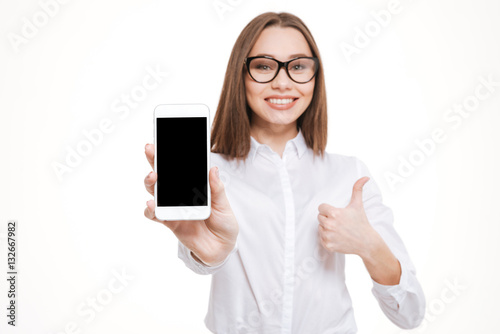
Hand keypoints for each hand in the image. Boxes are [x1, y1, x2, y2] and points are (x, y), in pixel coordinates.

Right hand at [143, 143, 238, 265]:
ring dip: (151, 182)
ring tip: (153, 176)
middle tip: (151, 149)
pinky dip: (151, 209)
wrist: (222, 248)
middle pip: (164, 174)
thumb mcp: (224, 204)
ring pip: (155, 191)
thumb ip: (216, 188)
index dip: (172, 153)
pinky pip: (155, 215)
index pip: (180, 166)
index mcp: (194, 185)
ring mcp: (173, 207)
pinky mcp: (169, 222)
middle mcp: (180, 193)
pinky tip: (152, 204)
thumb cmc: (223, 222)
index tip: (165, 139)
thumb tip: (213, 168)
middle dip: (156, 160)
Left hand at [317, 177, 377, 256]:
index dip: (328, 209)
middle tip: (339, 222)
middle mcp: (330, 225)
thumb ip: (357, 189)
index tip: (336, 213)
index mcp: (334, 213)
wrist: (366, 242)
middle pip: (319, 217)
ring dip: (327, 228)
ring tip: (339, 229)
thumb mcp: (358, 205)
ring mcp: (328, 236)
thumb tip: (365, 177)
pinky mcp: (328, 245)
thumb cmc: (361, 222)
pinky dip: (327, 238)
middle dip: (327, 218)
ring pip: (320, 227)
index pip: (321, 207)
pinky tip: (337, 237)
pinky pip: (321, 238)